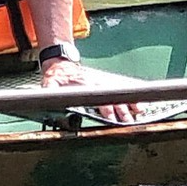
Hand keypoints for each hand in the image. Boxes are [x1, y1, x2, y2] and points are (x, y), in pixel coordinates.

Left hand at [40, 55, 160, 124]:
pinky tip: (139, 106)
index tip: (112, 117)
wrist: (62, 63)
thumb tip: (47, 100)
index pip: (99, 99)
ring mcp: (103, 83)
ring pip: (120, 94)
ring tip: (139, 112)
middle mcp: (97, 84)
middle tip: (129, 122)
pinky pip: (121, 90)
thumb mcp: (49, 84)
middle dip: (122, 111)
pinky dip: (131, 97)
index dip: (106, 108)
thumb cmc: (56, 77)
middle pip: (113, 98)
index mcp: (85, 85)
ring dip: (130, 103)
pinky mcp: (105, 84)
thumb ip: (49, 92)